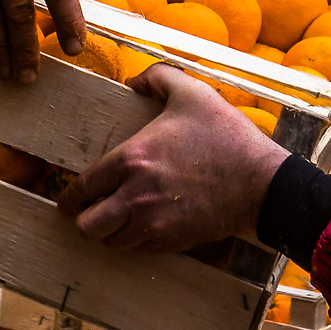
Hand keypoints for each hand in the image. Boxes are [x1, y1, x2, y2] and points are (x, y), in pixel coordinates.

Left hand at [56, 65, 290, 251]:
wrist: (262, 182)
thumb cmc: (226, 136)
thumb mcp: (193, 92)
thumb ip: (158, 78)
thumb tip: (134, 81)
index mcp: (132, 159)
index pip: (83, 187)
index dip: (70, 196)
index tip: (68, 199)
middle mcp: (135, 196)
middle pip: (87, 226)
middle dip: (84, 219)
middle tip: (90, 212)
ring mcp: (154, 223)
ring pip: (110, 243)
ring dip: (109, 233)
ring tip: (116, 221)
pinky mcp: (173, 241)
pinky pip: (138, 251)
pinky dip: (135, 242)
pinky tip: (143, 227)